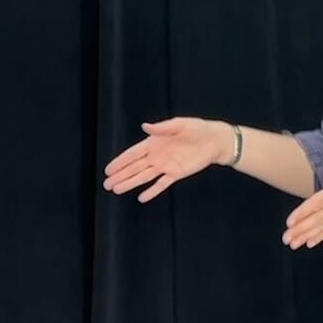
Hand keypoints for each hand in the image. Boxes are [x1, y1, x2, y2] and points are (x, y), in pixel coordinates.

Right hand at [104, 118, 231, 202]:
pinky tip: (142, 197)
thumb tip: (144, 126)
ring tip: (117, 190)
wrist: (215, 141)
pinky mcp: (176, 174)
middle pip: (134, 167)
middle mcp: (156, 156)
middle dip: (120, 175)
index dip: (120, 161)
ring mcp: (165, 166)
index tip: (108, 169)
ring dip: (131, 183)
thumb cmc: (197, 129)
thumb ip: (162, 127)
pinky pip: (161, 184)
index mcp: (154, 142)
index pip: (132, 153)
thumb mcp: (180, 124)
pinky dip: (152, 191)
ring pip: (144, 177)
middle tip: (106, 184)